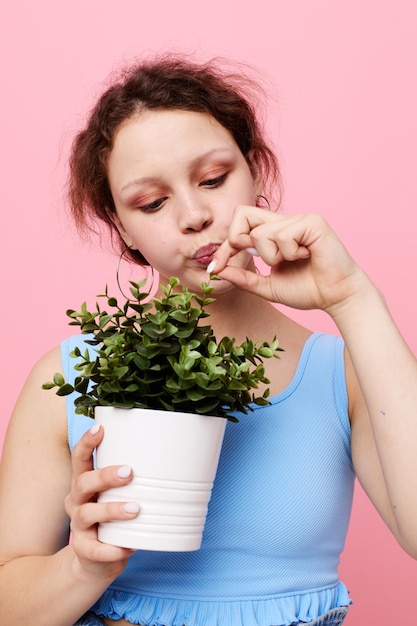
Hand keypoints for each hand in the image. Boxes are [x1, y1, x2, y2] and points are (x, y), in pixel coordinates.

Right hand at [64, 424, 138, 582]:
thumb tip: (175, 459)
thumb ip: (135, 480)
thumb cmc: (113, 519)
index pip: (79, 458)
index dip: (87, 443)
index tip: (99, 428)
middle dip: (105, 475)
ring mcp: (79, 526)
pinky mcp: (84, 550)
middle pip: (82, 482)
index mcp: (85, 483)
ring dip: (111, 509)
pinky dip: (111, 548)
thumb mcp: (118, 495)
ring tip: (135, 509)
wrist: (96, 561)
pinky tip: (128, 547)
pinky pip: (94, 549)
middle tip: (129, 472)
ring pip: (87, 513)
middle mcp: (77, 501)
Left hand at [212, 207, 367, 314]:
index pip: (239, 226)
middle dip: (238, 241)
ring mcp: (298, 219)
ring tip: (294, 261)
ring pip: (261, 233)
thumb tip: (217, 270)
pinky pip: (282, 235)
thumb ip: (244, 278)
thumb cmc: (308, 290)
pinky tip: (306, 256)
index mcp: (273, 233)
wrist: (336, 297)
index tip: (215, 267)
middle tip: (254, 260)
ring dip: (272, 256)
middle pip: (242, 214)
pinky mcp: (312, 222)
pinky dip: (289, 253)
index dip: (224, 247)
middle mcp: (284, 221)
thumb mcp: (267, 286)